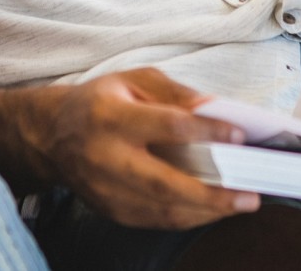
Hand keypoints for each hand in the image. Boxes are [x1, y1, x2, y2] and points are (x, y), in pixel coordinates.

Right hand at [11, 67, 260, 228]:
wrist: (50, 135)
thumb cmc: (100, 100)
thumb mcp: (133, 79)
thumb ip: (174, 92)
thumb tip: (212, 108)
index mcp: (112, 117)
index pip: (167, 126)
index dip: (206, 130)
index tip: (239, 134)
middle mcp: (107, 157)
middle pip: (165, 183)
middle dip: (212, 194)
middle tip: (249, 194)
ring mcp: (106, 191)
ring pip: (162, 210)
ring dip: (206, 212)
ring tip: (240, 205)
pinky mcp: (109, 211)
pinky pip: (154, 221)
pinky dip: (187, 218)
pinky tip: (210, 210)